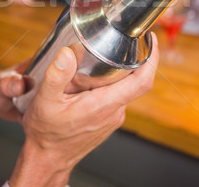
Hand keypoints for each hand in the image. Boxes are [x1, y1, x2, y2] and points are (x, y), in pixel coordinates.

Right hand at [9, 34, 159, 186]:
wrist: (48, 159)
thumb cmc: (46, 133)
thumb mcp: (45, 101)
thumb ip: (57, 76)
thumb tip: (67, 53)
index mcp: (104, 105)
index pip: (142, 81)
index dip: (153, 58)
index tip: (151, 40)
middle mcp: (114, 112)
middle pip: (134, 80)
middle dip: (129, 58)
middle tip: (116, 40)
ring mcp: (112, 118)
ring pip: (123, 88)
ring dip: (115, 73)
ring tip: (96, 59)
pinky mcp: (108, 120)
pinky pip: (115, 97)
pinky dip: (108, 85)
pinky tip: (90, 81)